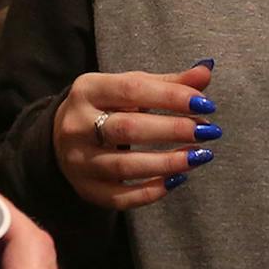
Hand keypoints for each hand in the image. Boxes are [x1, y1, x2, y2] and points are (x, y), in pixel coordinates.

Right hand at [51, 62, 218, 209]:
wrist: (61, 136)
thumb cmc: (107, 106)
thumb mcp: (131, 87)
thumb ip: (169, 83)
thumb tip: (206, 71)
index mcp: (88, 90)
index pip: (132, 90)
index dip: (171, 97)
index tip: (206, 104)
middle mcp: (77, 125)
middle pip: (127, 129)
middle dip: (172, 130)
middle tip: (208, 131)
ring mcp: (78, 161)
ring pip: (125, 166)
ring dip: (168, 163)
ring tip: (200, 156)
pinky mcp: (86, 189)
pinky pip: (120, 197)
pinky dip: (151, 191)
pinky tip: (177, 180)